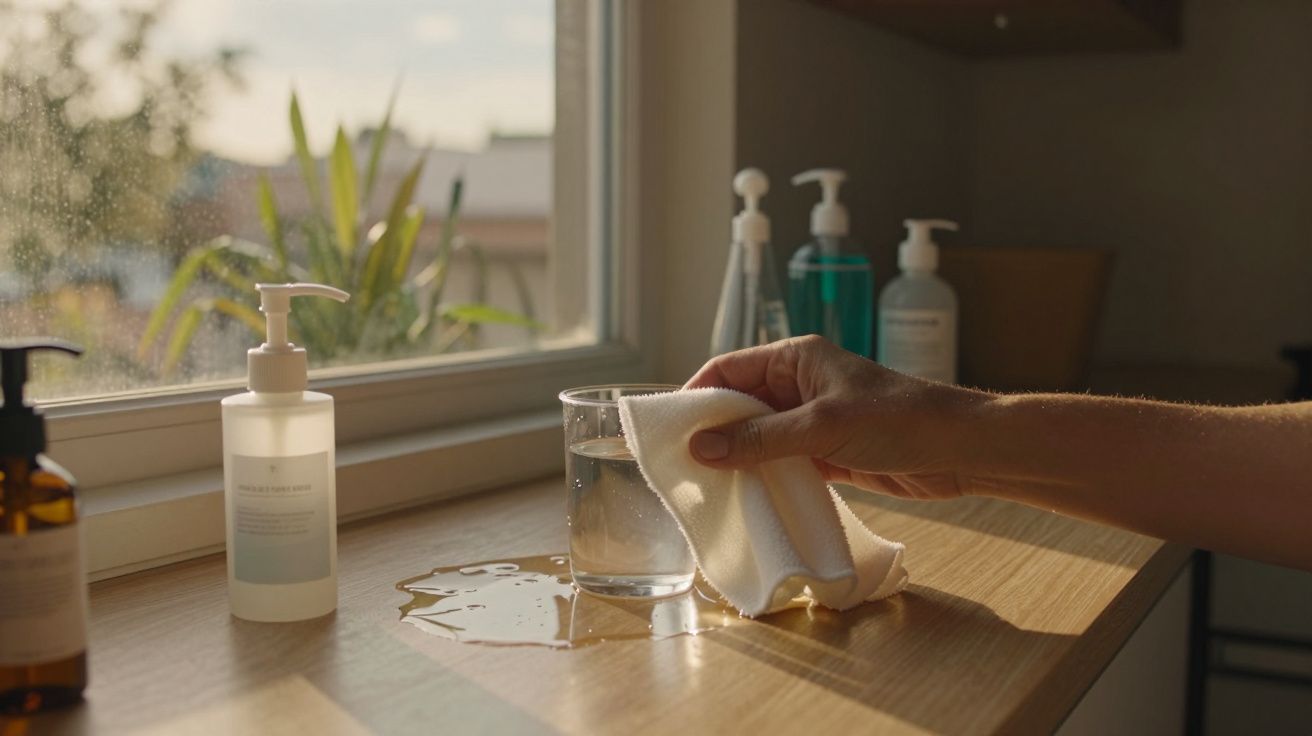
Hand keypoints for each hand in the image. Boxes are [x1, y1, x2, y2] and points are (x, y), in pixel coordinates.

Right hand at [684, 335, 987, 500]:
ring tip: (701, 487)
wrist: (960, 450)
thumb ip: (761, 440)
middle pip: (738, 405)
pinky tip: (741, 498)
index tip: (667, 428)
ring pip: (757, 436)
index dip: (696, 396)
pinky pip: (779, 461)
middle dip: (711, 432)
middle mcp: (798, 383)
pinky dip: (760, 476)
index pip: (728, 369)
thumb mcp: (822, 426)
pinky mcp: (825, 451)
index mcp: (795, 357)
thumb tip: (701, 449)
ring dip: (734, 458)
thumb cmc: (898, 420)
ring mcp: (811, 419)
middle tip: (677, 465)